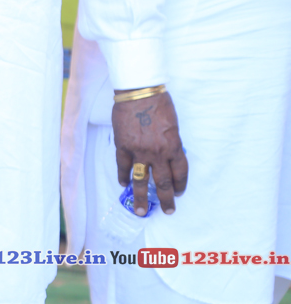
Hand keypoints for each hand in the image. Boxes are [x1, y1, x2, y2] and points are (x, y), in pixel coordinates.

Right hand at [111, 90, 188, 214]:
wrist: (139, 93)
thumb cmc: (159, 104)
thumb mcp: (173, 124)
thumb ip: (170, 142)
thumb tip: (167, 154)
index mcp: (173, 146)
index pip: (180, 172)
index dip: (180, 185)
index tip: (179, 193)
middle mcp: (157, 153)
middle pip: (163, 182)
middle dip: (166, 199)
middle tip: (168, 211)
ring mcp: (138, 151)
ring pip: (141, 180)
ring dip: (142, 197)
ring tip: (141, 211)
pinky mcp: (123, 146)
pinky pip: (123, 166)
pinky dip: (123, 176)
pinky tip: (124, 184)